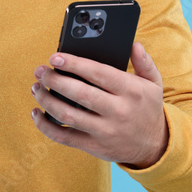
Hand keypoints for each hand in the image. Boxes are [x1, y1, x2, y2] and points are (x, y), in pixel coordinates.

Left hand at [30, 41, 168, 168]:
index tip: (54, 57)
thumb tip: (134, 44)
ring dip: (47, 100)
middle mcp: (118, 111)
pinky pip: (64, 137)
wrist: (155, 146)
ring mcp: (105, 131)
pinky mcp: (94, 147)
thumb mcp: (154, 84)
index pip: (98, 73)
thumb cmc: (147, 108)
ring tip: (36, 87)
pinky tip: (37, 113)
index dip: (74, 64)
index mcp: (131, 91)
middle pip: (79, 93)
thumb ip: (144, 62)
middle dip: (55, 80)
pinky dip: (46, 126)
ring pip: (68, 115)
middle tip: (41, 71)